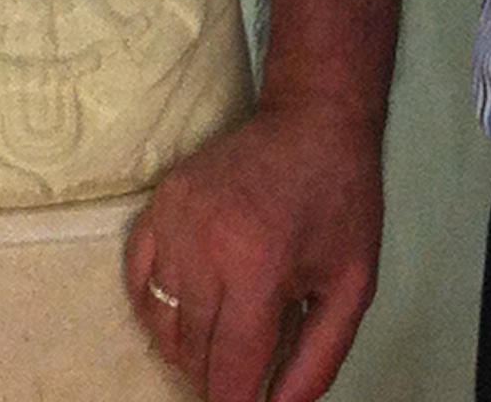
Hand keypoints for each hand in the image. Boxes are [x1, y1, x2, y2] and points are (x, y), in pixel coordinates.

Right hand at [125, 101, 383, 401]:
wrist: (314, 119)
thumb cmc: (340, 203)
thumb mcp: (352, 286)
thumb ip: (317, 361)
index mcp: (259, 266)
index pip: (228, 368)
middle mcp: (207, 245)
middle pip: (192, 353)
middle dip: (219, 372)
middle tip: (249, 355)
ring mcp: (175, 220)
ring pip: (163, 325)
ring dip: (190, 344)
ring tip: (227, 325)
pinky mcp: (159, 202)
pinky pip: (138, 283)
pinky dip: (159, 308)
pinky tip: (194, 302)